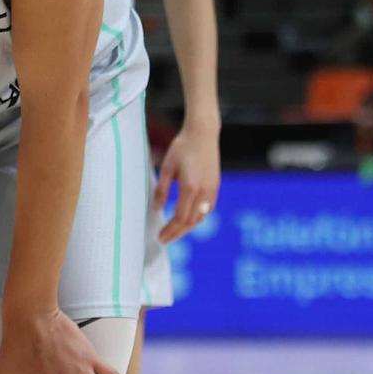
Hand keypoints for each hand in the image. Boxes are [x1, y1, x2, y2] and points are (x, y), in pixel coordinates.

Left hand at [155, 117, 220, 242]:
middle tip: (164, 239)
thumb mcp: (167, 167)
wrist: (202, 134)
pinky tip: (188, 219)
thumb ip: (162, 190)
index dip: (170, 231)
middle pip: (191, 222)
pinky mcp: (216, 187)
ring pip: (201, 218)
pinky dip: (197, 218)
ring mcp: (212, 190)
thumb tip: (157, 209)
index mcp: (190, 188)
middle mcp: (204, 192)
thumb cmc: (182, 147)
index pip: (180, 218)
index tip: (160, 237)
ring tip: (174, 232)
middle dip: (177, 234)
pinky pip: (207, 209)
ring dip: (187, 228)